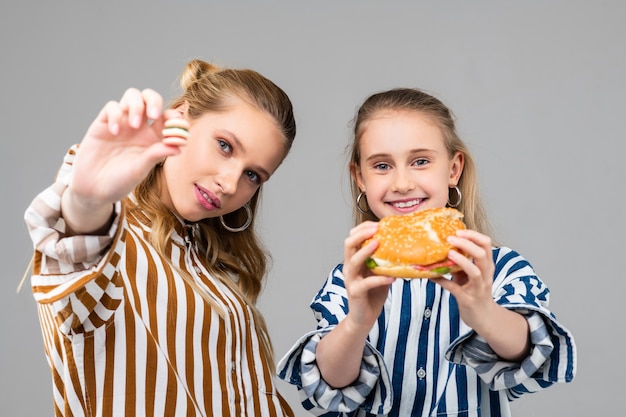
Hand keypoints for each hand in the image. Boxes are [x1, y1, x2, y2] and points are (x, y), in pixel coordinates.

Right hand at [70, 88, 183, 206]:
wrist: (93, 190)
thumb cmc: (120, 182)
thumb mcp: (141, 169)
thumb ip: (156, 155)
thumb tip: (178, 147)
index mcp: (153, 138)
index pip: (168, 117)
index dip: (175, 117)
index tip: (177, 125)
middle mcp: (139, 128)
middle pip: (150, 99)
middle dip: (154, 101)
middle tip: (154, 115)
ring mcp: (121, 123)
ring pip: (132, 96)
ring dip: (136, 105)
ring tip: (133, 125)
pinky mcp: (103, 123)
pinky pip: (112, 106)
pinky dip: (115, 115)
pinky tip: (114, 132)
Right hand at [341, 221, 394, 333]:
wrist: (364, 317)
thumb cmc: (373, 293)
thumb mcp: (379, 272)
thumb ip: (383, 260)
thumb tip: (402, 245)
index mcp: (353, 260)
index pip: (352, 238)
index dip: (362, 228)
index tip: (377, 223)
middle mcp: (349, 267)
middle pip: (349, 244)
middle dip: (362, 234)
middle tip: (376, 229)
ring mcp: (351, 280)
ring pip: (353, 261)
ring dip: (366, 251)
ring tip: (379, 244)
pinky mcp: (355, 292)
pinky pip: (366, 283)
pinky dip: (379, 279)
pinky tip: (391, 278)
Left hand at [432, 229, 530, 359]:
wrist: (483, 317)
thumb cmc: (474, 291)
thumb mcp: (469, 274)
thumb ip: (460, 261)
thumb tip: (441, 246)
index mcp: (487, 266)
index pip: (486, 244)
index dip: (474, 235)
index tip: (459, 231)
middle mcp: (486, 275)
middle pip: (482, 255)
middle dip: (467, 244)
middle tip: (451, 238)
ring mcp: (478, 289)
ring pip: (475, 272)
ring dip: (462, 261)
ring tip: (449, 253)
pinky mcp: (468, 300)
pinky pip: (455, 289)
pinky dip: (443, 281)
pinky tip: (431, 276)